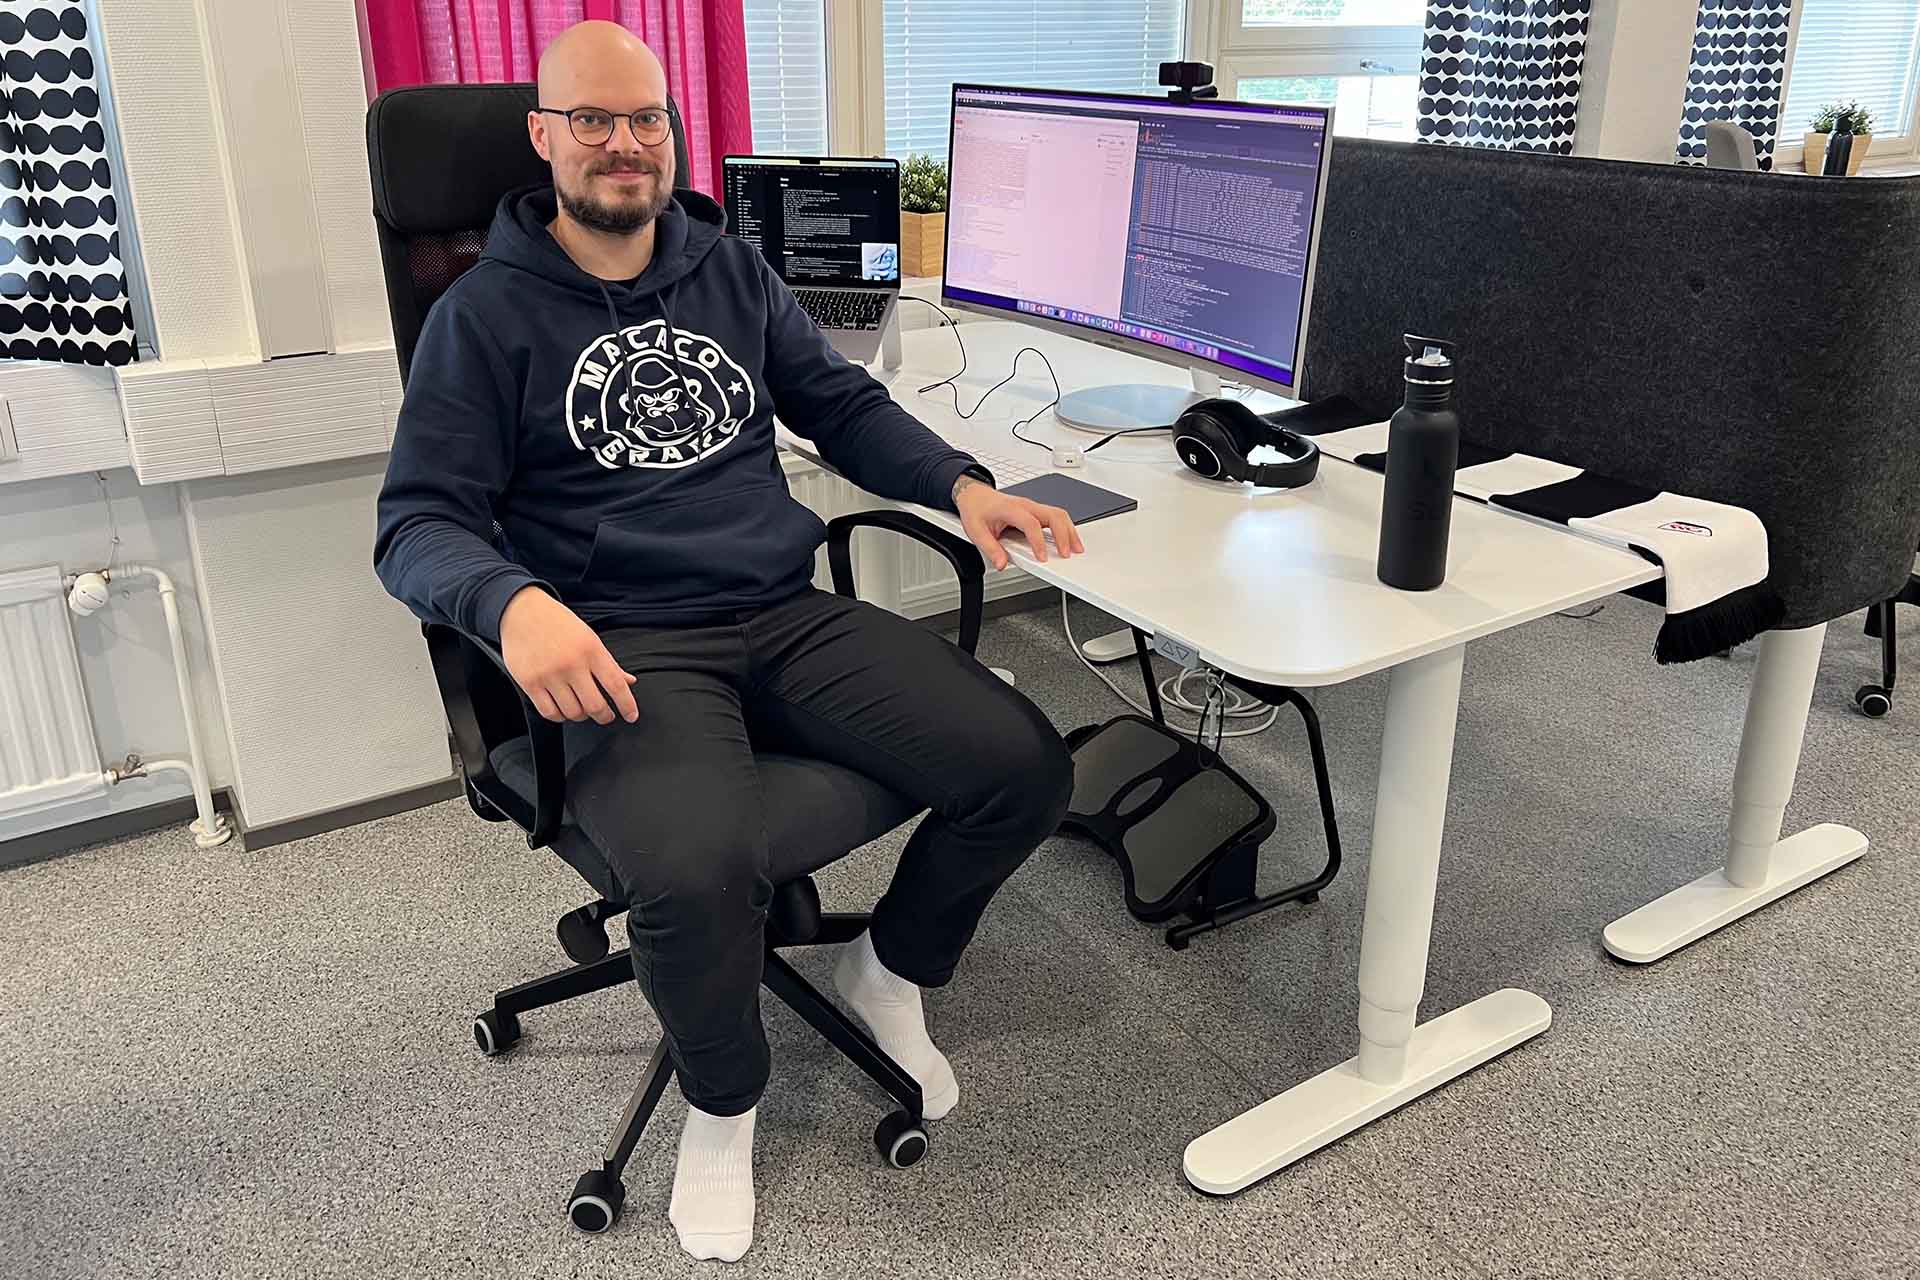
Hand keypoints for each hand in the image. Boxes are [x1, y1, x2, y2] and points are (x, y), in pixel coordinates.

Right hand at [498, 586, 639, 724]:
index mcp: (591, 650)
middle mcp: (572, 663)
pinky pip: (549, 712)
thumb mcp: (589, 637)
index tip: (631, 715)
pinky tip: (563, 709)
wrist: (522, 611)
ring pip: (573, 712)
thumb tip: (629, 681)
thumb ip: (609, 663)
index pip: (616, 685)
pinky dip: (560, 716)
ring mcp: (550, 674)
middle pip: (595, 705)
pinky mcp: (530, 683)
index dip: (627, 705)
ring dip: (581, 716)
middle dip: (604, 716)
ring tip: (582, 709)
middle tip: (606, 715)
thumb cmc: (558, 624)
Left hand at [954, 475, 1083, 570]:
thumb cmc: (976, 509)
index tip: (1042, 558)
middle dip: (1064, 535)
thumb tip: (1002, 564)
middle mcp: (1025, 506)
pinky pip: (1056, 516)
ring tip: (1075, 549)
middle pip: (1053, 515)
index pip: (1030, 524)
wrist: (974, 495)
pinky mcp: (1035, 511)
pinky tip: (1068, 540)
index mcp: (1010, 509)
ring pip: (1059, 514)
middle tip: (1067, 554)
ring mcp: (1032, 507)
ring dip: (1070, 531)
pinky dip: (1065, 528)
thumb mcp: (976, 531)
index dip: (1038, 542)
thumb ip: (990, 549)